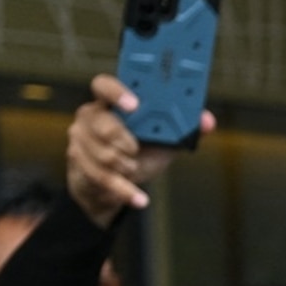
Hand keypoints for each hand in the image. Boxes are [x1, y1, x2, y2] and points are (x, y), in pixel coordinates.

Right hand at [67, 72, 213, 226]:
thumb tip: (207, 121)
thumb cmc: (141, 153)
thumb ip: (184, 128)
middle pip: (102, 124)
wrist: (118, 185)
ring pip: (103, 154)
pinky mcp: (78, 161)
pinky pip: (101, 177)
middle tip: (135, 150)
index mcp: (111, 102)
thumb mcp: (164, 140)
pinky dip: (125, 191)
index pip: (104, 86)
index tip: (135, 105)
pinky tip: (139, 199)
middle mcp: (91, 115)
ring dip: (125, 167)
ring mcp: (80, 138)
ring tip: (134, 169)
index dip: (117, 92)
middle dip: (124, 141)